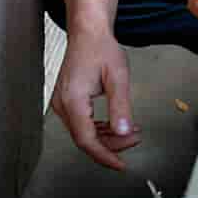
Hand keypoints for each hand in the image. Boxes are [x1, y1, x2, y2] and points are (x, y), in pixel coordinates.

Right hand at [50, 30, 140, 170]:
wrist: (87, 32)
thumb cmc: (100, 48)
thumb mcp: (117, 77)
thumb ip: (121, 106)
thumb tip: (124, 132)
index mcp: (73, 100)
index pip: (86, 140)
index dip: (104, 155)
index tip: (120, 164)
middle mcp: (62, 104)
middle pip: (85, 139)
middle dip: (111, 146)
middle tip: (134, 140)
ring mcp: (62, 103)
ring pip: (83, 133)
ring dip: (107, 138)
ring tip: (130, 133)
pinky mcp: (67, 101)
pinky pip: (82, 124)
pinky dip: (100, 129)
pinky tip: (116, 126)